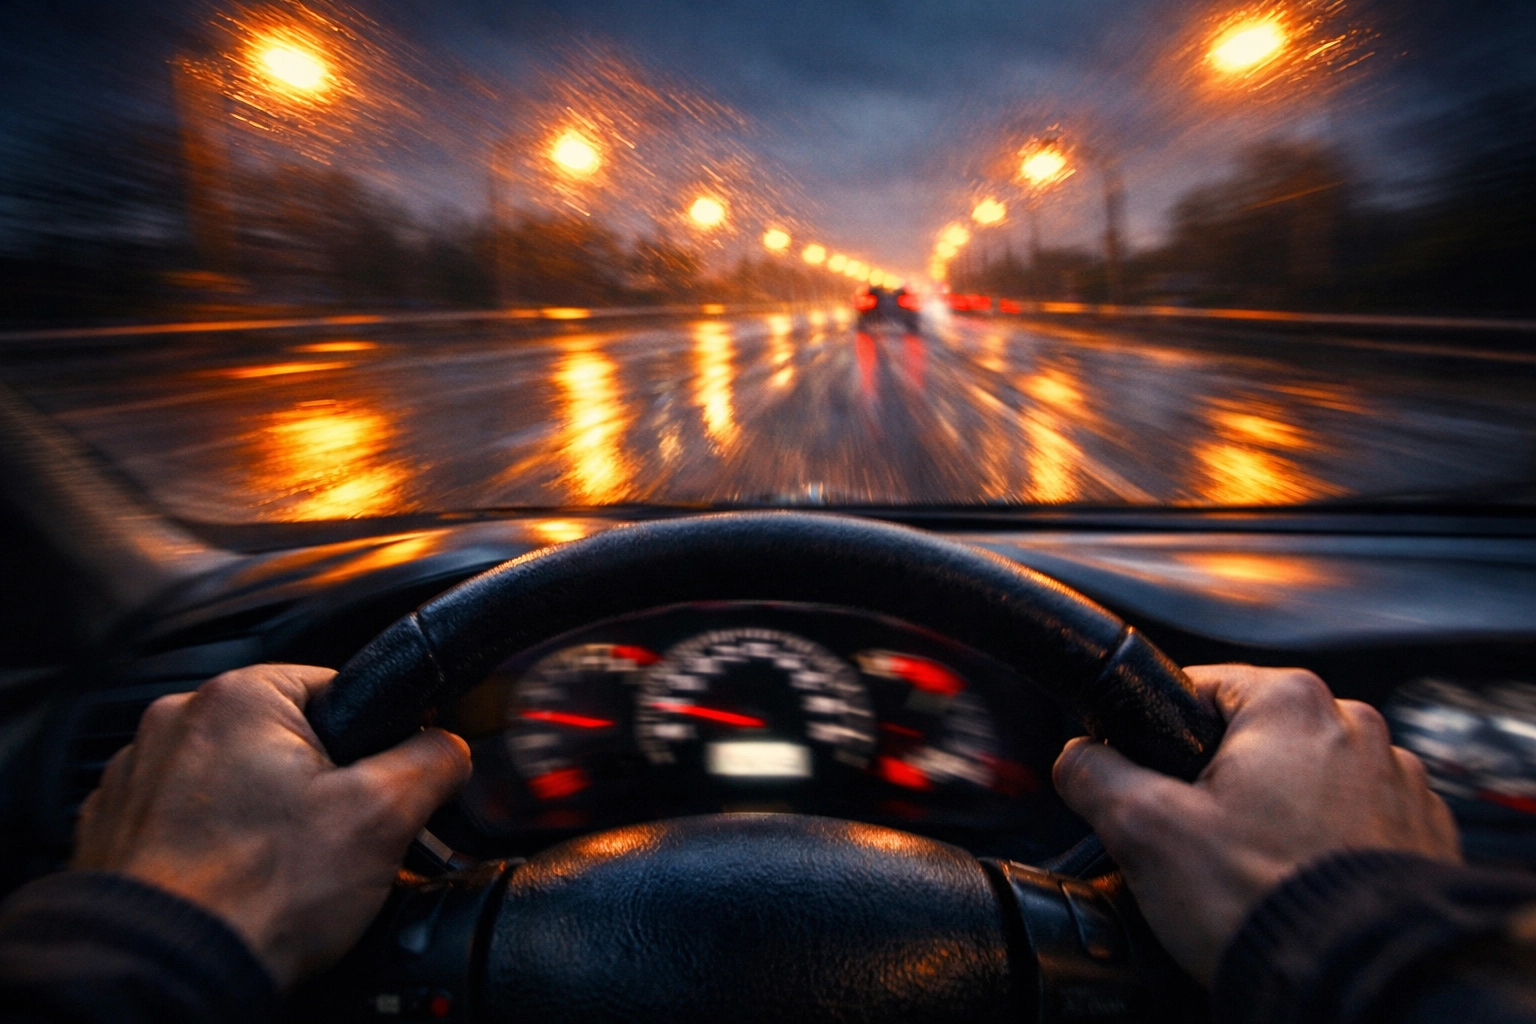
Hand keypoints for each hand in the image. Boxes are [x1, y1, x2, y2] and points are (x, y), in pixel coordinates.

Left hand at [72, 664, 471, 989]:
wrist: (166, 973)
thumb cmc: (255, 897)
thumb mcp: (382, 816)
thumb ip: (431, 761)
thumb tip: (448, 748)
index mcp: (238, 697)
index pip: (336, 687)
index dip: (371, 742)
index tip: (374, 788)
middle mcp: (175, 724)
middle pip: (284, 739)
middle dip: (317, 786)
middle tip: (334, 841)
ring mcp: (136, 778)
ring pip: (235, 781)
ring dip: (263, 814)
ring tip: (284, 870)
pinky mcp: (116, 830)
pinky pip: (189, 821)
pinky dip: (216, 846)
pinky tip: (238, 882)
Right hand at [1053, 664, 1459, 984]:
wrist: (1362, 984)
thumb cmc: (1268, 902)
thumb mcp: (1144, 830)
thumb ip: (1094, 775)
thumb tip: (1077, 761)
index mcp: (1291, 702)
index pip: (1197, 689)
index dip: (1159, 740)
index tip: (1153, 785)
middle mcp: (1357, 729)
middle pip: (1252, 740)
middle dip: (1219, 786)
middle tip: (1197, 844)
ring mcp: (1399, 784)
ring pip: (1304, 784)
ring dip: (1276, 818)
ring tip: (1250, 875)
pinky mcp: (1423, 838)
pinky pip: (1353, 827)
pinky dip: (1324, 850)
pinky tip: (1296, 888)